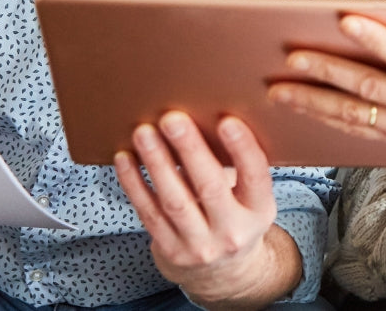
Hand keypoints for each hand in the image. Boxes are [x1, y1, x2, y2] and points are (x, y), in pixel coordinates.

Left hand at [113, 113, 300, 308]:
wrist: (224, 272)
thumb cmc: (235, 215)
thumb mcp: (251, 198)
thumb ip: (239, 166)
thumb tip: (209, 113)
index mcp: (259, 211)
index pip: (255, 177)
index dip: (242, 149)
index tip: (227, 121)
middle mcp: (233, 231)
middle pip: (210, 187)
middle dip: (189, 149)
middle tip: (172, 119)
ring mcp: (200, 246)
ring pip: (174, 201)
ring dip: (156, 163)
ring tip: (144, 133)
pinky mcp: (170, 250)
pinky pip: (148, 213)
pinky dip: (134, 183)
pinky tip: (125, 159)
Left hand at [269, 16, 385, 242]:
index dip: (377, 39)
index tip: (345, 20)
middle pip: (369, 87)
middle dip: (328, 71)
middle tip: (292, 57)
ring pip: (352, 115)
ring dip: (312, 102)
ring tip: (278, 89)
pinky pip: (353, 132)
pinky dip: (323, 120)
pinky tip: (298, 108)